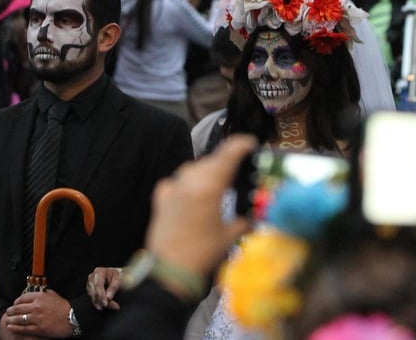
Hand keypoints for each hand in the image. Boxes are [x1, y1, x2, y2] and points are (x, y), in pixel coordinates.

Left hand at [4, 290, 71, 337]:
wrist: (72, 318)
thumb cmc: (64, 307)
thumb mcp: (54, 295)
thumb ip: (44, 293)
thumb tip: (39, 292)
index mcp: (39, 297)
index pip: (23, 298)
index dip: (16, 301)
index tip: (15, 303)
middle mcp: (36, 306)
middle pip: (18, 308)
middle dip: (11, 310)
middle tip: (8, 312)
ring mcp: (36, 318)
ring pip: (19, 319)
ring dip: (11, 319)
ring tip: (7, 320)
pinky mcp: (38, 329)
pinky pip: (23, 328)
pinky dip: (15, 328)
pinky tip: (11, 327)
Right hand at [87, 267, 121, 310]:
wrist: (112, 274)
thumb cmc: (114, 275)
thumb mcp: (117, 278)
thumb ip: (113, 287)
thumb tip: (108, 297)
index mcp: (99, 272)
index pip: (98, 285)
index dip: (101, 295)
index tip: (106, 303)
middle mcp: (92, 277)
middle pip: (95, 292)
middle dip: (103, 301)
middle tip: (113, 306)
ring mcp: (89, 284)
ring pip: (93, 298)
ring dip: (102, 304)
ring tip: (112, 305)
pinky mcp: (89, 290)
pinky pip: (93, 300)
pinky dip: (99, 304)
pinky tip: (106, 305)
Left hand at [145, 135, 256, 287]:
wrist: (170, 272)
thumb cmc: (202, 255)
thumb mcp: (229, 236)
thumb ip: (243, 221)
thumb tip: (254, 217)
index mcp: (209, 187)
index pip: (228, 154)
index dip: (241, 144)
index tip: (250, 143)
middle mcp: (189, 182)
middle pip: (211, 161)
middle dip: (226, 162)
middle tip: (239, 170)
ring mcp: (173, 189)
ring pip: (193, 169)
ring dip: (207, 172)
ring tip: (218, 184)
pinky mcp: (161, 199)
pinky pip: (176, 181)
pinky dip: (186, 183)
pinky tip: (192, 192)